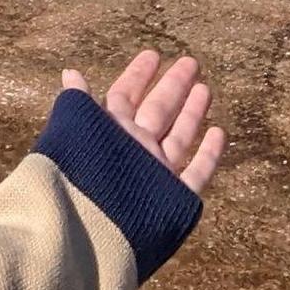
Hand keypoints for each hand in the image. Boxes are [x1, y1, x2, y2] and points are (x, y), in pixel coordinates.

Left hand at [64, 48, 223, 195]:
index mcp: (107, 133)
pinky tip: (219, 132)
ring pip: (179, 136)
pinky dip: (208, 153)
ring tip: (205, 87)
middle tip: (190, 61)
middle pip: (157, 110)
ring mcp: (154, 173)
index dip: (138, 75)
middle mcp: (133, 150)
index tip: (153, 54)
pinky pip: (196, 172)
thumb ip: (76, 105)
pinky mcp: (174, 199)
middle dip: (172, 85)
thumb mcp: (72, 134)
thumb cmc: (75, 180)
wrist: (89, 235)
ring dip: (192, 112)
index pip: (124, 96)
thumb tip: (70, 71)